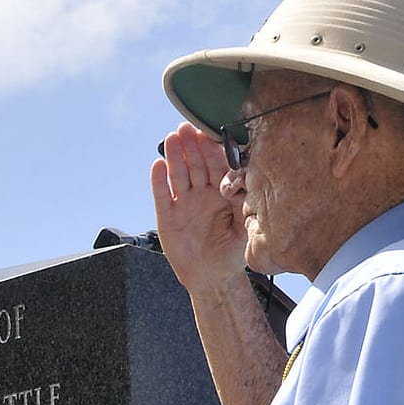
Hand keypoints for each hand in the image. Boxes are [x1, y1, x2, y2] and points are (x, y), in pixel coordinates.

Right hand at [150, 125, 248, 295]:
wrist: (213, 277)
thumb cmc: (232, 253)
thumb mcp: (246, 226)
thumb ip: (244, 202)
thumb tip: (242, 180)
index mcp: (222, 192)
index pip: (216, 165)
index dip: (211, 149)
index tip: (207, 133)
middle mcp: (202, 194)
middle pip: (195, 164)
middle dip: (190, 146)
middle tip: (185, 127)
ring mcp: (184, 204)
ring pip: (178, 175)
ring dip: (174, 156)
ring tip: (171, 138)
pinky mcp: (167, 217)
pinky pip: (162, 196)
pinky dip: (159, 181)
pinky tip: (157, 165)